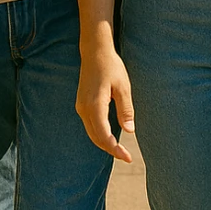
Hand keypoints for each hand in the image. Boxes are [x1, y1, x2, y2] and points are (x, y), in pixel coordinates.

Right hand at [76, 46, 135, 163]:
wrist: (95, 52)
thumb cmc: (111, 67)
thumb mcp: (123, 87)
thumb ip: (125, 109)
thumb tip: (129, 131)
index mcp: (95, 106)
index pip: (104, 136)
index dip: (115, 150)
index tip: (128, 157)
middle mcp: (84, 109)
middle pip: (96, 138)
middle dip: (111, 150)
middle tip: (127, 157)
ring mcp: (81, 107)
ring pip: (92, 133)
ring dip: (105, 143)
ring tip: (120, 150)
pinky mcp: (82, 104)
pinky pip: (90, 125)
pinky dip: (100, 134)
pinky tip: (111, 135)